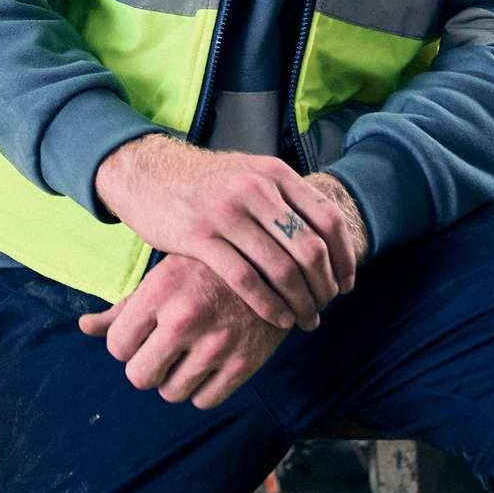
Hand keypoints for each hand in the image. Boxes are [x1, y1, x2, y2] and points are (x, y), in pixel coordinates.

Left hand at [78, 252, 287, 408]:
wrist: (274, 263)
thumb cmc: (207, 268)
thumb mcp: (164, 275)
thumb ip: (124, 306)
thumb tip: (83, 327)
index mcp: (160, 291)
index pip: (117, 346)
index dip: (126, 344)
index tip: (142, 334)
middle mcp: (185, 318)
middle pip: (140, 376)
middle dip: (146, 366)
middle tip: (162, 349)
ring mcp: (217, 343)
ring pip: (171, 392)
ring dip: (174, 378)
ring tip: (187, 354)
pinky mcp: (245, 363)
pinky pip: (205, 400)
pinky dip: (202, 389)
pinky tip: (209, 363)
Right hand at [95, 135, 357, 330]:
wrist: (147, 172)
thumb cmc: (204, 182)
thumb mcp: (248, 173)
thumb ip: (283, 197)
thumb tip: (325, 231)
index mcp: (274, 173)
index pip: (327, 218)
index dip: (344, 257)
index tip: (347, 284)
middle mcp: (255, 189)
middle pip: (309, 248)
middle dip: (324, 286)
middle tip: (326, 308)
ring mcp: (226, 212)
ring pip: (281, 268)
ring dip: (300, 302)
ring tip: (305, 320)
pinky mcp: (198, 236)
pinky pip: (245, 280)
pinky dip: (268, 305)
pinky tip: (277, 319)